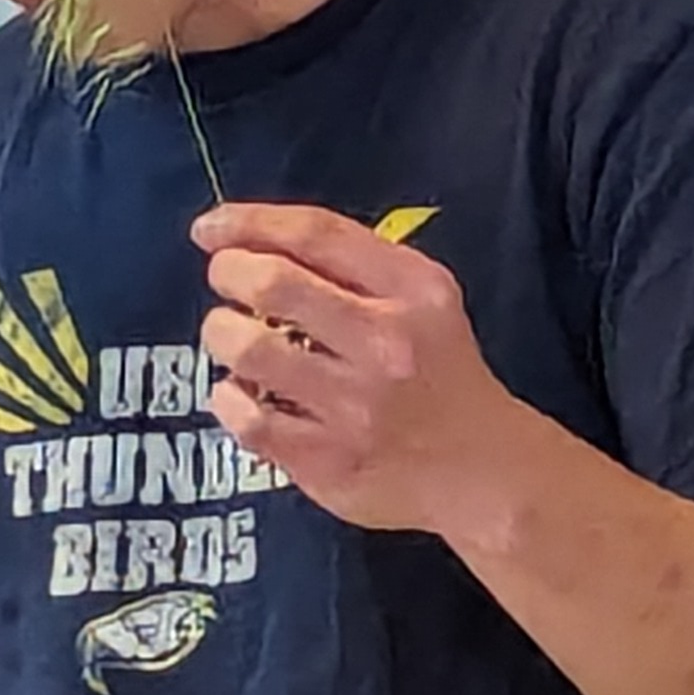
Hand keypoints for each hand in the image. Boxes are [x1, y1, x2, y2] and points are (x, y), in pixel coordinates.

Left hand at [193, 202, 517, 536]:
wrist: (482, 471)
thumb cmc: (438, 373)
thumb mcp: (423, 301)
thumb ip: (354, 266)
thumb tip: (253, 239)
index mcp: (413, 292)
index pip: (317, 234)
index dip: (251, 223)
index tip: (211, 229)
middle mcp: (386, 344)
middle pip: (273, 284)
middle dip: (229, 273)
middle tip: (226, 281)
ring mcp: (355, 407)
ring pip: (249, 349)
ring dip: (224, 335)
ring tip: (233, 339)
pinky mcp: (328, 461)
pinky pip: (247, 418)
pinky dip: (229, 399)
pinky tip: (242, 394)